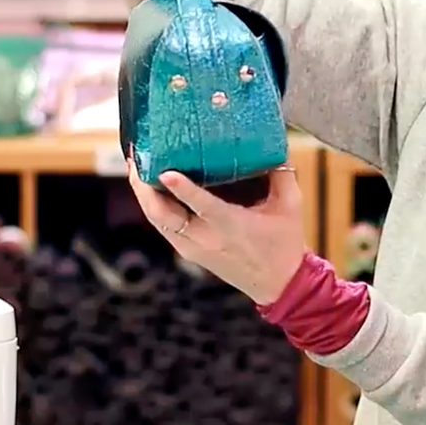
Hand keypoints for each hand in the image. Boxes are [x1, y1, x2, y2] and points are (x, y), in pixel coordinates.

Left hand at [127, 162, 308, 305]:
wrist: (278, 285)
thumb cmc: (285, 243)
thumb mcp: (290, 205)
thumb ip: (281, 171)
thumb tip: (274, 139)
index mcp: (231, 226)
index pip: (203, 207)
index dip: (183, 189)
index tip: (165, 172)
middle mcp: (206, 239)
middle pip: (163, 215)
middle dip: (143, 186)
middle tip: (135, 157)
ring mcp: (192, 248)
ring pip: (157, 220)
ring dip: (142, 193)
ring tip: (135, 164)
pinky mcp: (188, 251)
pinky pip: (162, 225)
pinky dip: (152, 204)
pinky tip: (147, 186)